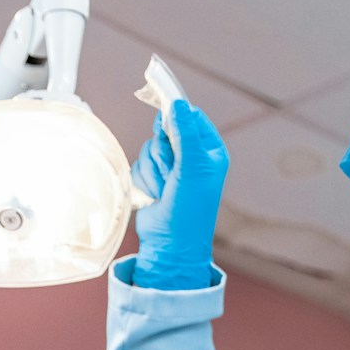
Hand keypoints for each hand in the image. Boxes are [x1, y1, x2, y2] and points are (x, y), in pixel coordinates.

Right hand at [130, 99, 227, 290]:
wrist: (171, 245)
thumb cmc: (190, 209)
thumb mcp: (192, 167)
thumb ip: (184, 133)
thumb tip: (177, 103)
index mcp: (210, 151)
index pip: (191, 118)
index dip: (176, 115)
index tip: (162, 111)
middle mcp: (192, 157)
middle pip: (166, 131)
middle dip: (164, 153)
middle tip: (172, 172)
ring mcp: (172, 169)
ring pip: (149, 148)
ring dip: (154, 170)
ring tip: (165, 190)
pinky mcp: (153, 179)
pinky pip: (139, 164)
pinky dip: (145, 181)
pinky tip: (155, 196)